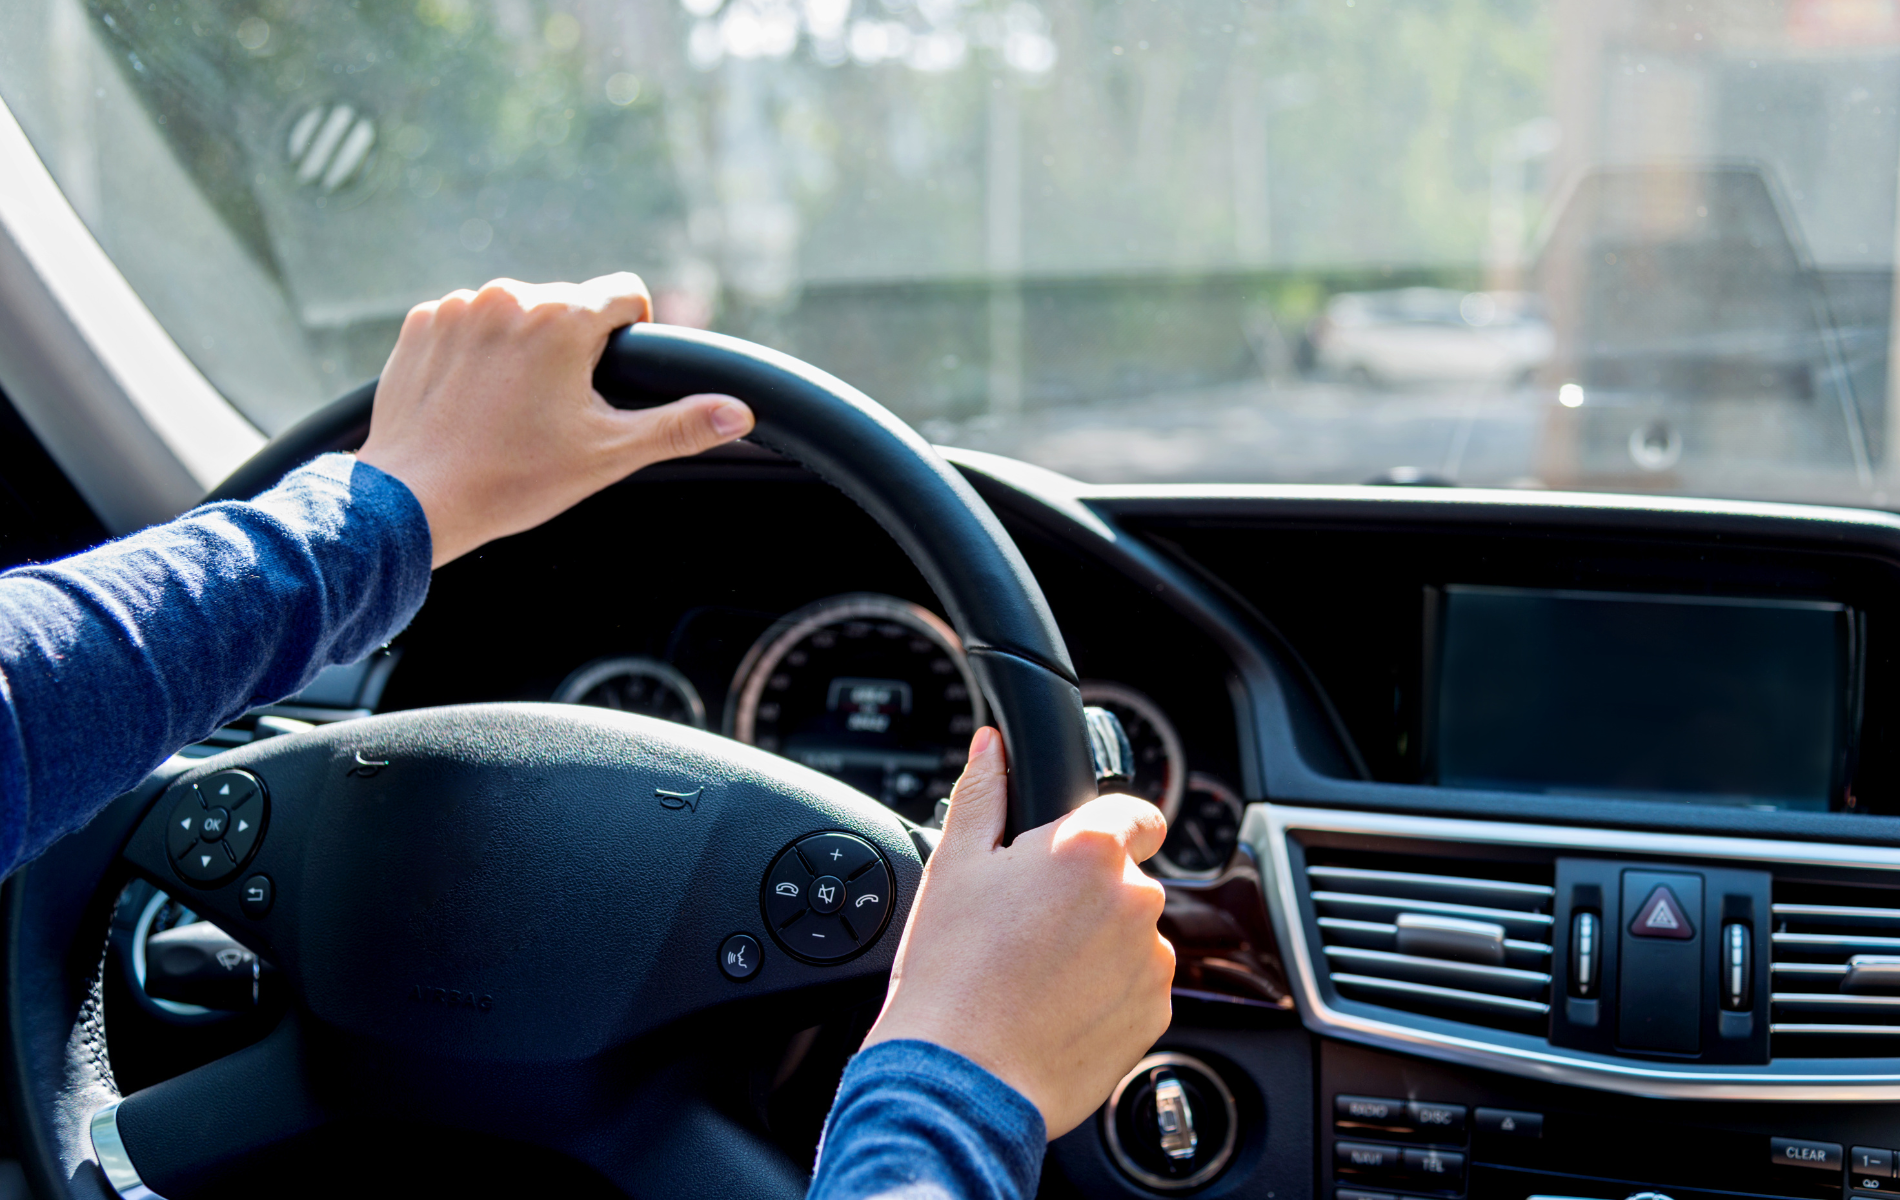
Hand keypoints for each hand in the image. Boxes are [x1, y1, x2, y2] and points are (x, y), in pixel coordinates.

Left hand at [357, 273, 753, 566]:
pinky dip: (477, 352)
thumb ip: (679, 426)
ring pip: (516, 313)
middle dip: (573, 347)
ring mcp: (457, 306)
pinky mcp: (420, 324)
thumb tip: (739, 412)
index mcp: (561, 317)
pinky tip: (473, 400)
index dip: (631, 335)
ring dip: (523, 347)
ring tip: (511, 408)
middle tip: (557, 409)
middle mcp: (508, 295)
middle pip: (568, 305)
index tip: (609, 378)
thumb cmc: (513, 479)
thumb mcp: (608, 454)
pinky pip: (467, 323)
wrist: (415, 501)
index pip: (624, 293)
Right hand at [861, 727, 1173, 1138]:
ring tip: (1036, 974)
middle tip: (1028, 925)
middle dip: (1087, 894)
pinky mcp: (1156, 1015)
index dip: (1105, 828)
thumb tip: (992, 745)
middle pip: (1126, 878)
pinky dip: (1106, 993)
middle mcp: (1135, 899)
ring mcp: (1151, 961)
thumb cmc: (951, 973)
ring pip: (1131, 934)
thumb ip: (983, 792)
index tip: (1073, 855)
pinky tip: (1055, 1007)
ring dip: (1099, 944)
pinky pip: (1137, 987)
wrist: (961, 1078)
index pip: (1136, 813)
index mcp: (1089, 849)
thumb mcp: (954, 865)